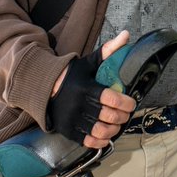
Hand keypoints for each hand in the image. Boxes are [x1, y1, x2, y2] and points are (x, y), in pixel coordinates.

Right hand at [47, 31, 135, 147]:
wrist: (45, 89)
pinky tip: (107, 135)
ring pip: (100, 131)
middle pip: (109, 116)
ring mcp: (72, 119)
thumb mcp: (89, 62)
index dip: (126, 103)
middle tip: (127, 114)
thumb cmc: (73, 75)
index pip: (111, 98)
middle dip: (123, 117)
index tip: (132, 103)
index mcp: (86, 88)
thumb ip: (109, 50)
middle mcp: (78, 104)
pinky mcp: (68, 131)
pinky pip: (88, 141)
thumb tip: (126, 35)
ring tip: (118, 124)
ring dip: (114, 129)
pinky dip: (101, 141)